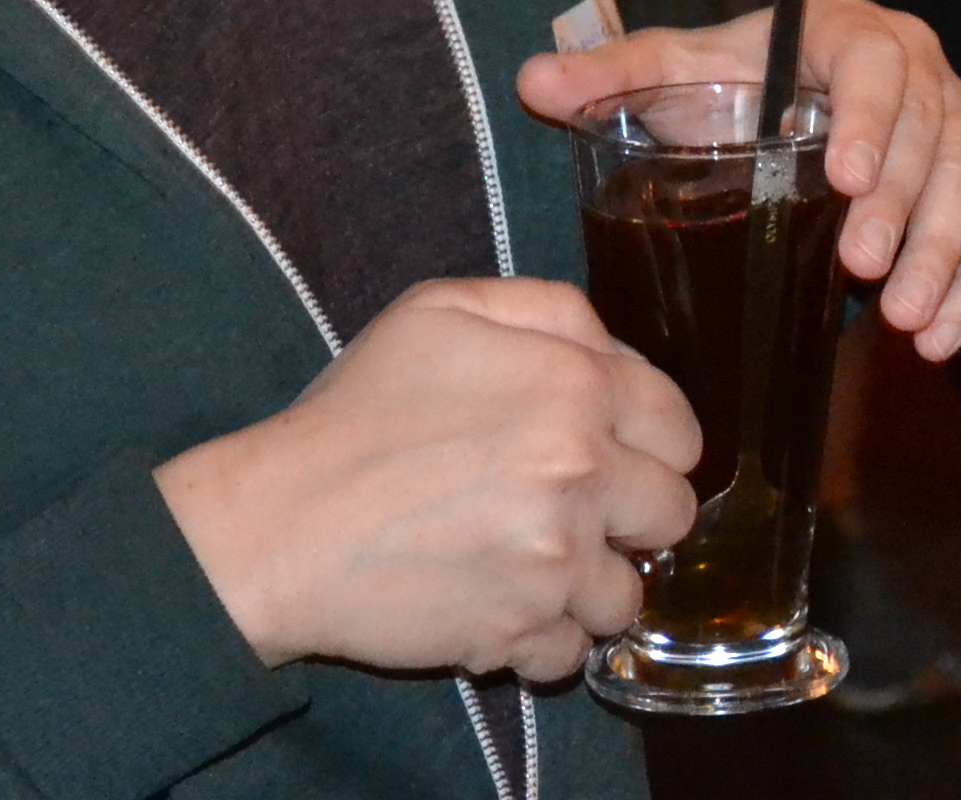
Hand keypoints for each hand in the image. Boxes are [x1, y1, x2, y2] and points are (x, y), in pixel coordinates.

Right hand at [156, 275, 699, 679]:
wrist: (280, 522)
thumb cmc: (356, 412)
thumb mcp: (442, 310)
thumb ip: (549, 310)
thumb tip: (613, 350)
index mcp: (575, 385)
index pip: (680, 428)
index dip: (650, 443)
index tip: (614, 457)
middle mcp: (582, 471)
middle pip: (673, 514)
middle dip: (632, 516)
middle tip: (575, 513)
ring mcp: (555, 559)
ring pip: (629, 594)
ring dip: (590, 585)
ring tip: (533, 566)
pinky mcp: (519, 630)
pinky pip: (574, 651)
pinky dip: (544, 639)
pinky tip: (502, 607)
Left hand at [518, 0, 960, 360]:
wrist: (788, 105)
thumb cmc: (734, 88)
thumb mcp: (678, 75)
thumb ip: (614, 76)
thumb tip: (532, 81)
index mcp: (853, 31)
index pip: (879, 64)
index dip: (873, 118)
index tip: (844, 178)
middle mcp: (922, 68)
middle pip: (938, 132)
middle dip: (907, 208)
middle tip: (862, 272)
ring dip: (949, 255)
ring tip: (905, 323)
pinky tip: (942, 339)